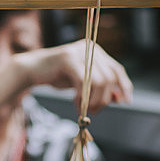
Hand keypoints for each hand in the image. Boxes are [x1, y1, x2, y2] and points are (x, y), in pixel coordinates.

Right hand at [13, 40, 132, 113]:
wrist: (33, 70)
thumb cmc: (59, 76)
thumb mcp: (84, 83)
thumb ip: (101, 88)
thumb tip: (120, 99)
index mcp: (96, 52)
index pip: (117, 69)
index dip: (124, 86)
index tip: (126, 101)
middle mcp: (90, 49)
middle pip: (110, 78)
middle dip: (104, 100)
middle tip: (93, 112)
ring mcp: (79, 52)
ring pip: (100, 82)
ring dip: (94, 101)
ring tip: (83, 109)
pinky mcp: (68, 59)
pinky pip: (84, 83)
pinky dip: (82, 98)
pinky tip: (76, 104)